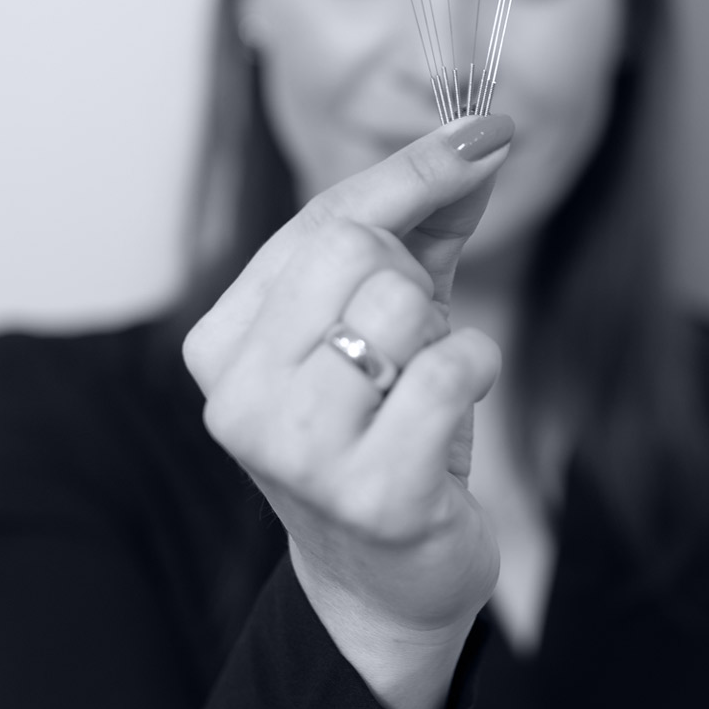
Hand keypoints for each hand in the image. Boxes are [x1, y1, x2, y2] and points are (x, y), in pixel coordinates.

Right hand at [182, 114, 514, 708]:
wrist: (389, 575)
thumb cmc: (386, 428)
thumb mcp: (390, 314)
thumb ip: (422, 221)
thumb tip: (482, 133)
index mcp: (223, 343)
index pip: (322, 219)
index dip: (414, 173)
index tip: (485, 135)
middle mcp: (238, 397)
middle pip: (352, 249)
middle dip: (415, 278)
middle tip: (418, 336)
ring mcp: (297, 452)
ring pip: (399, 306)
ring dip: (441, 335)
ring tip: (421, 390)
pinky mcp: (372, 496)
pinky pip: (452, 370)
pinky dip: (477, 371)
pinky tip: (454, 414)